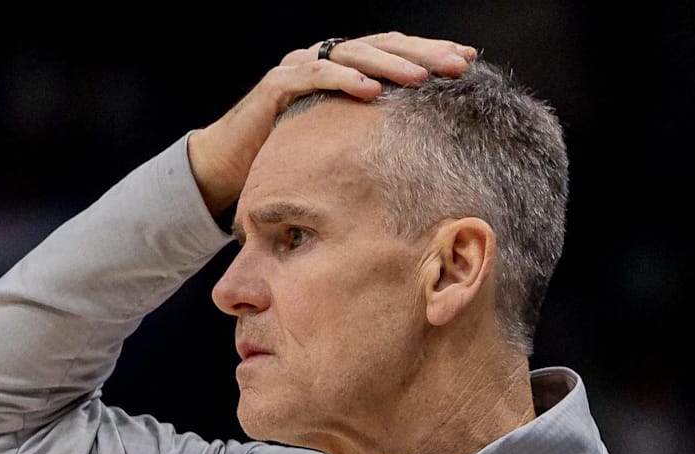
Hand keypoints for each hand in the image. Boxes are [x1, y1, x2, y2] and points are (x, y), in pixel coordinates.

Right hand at [187, 33, 477, 215]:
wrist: (226, 167)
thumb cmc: (285, 157)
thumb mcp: (338, 142)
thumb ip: (369, 134)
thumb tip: (422, 148)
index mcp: (342, 68)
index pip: (393, 51)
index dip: (430, 52)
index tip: (468, 61)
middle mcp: (323, 59)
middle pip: (381, 45)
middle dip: (422, 53)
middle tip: (458, 64)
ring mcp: (299, 67)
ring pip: (352, 54)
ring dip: (390, 64)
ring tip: (422, 77)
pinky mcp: (276, 85)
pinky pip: (314, 75)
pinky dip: (343, 79)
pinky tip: (370, 90)